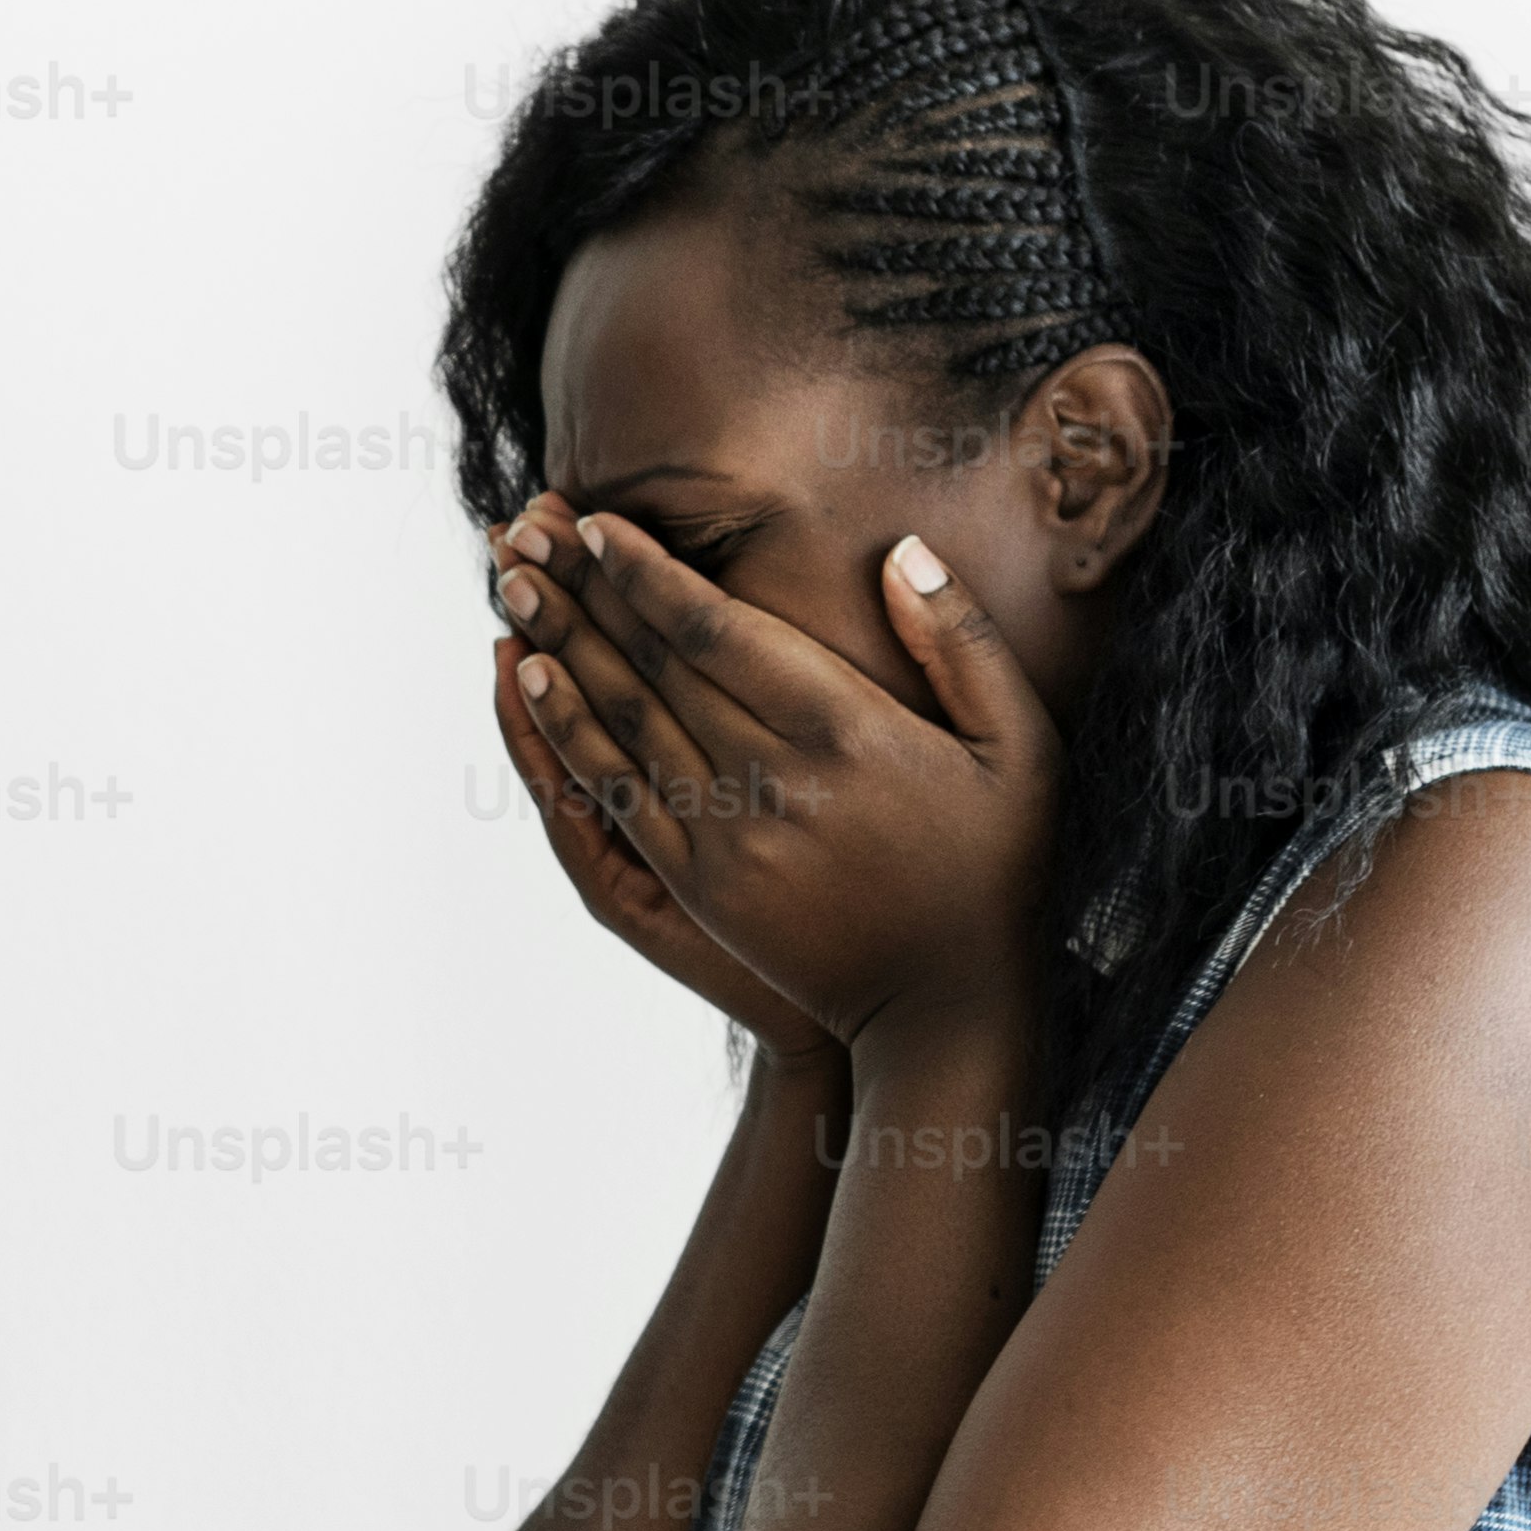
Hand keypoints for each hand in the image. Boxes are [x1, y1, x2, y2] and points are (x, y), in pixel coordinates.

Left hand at [508, 514, 1060, 1049]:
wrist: (946, 1006)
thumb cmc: (995, 865)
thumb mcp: (1019, 746)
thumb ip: (962, 642)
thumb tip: (901, 552)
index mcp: (847, 729)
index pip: (717, 629)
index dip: (647, 572)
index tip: (594, 524)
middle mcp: (773, 777)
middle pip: (653, 664)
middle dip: (580, 591)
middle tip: (520, 532)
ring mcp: (727, 836)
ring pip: (622, 719)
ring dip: (559, 645)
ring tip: (510, 586)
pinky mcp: (700, 884)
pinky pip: (616, 792)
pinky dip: (568, 733)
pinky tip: (534, 682)